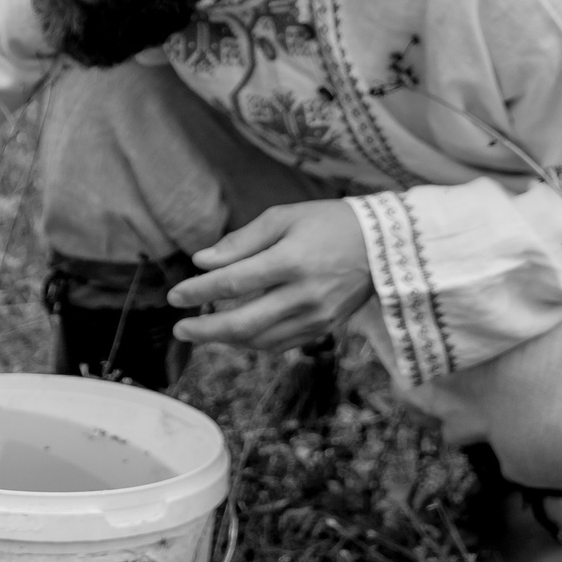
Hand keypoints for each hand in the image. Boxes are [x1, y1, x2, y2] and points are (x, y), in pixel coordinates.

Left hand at [167, 199, 372, 351]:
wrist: (386, 245)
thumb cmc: (329, 223)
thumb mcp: (284, 217)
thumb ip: (240, 241)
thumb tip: (201, 261)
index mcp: (291, 261)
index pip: (233, 282)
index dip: (199, 291)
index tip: (175, 296)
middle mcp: (304, 295)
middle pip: (243, 323)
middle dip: (205, 330)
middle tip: (180, 328)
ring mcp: (317, 317)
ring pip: (260, 340)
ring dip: (226, 340)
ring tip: (202, 331)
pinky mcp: (324, 329)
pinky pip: (280, 343)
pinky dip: (253, 342)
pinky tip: (235, 334)